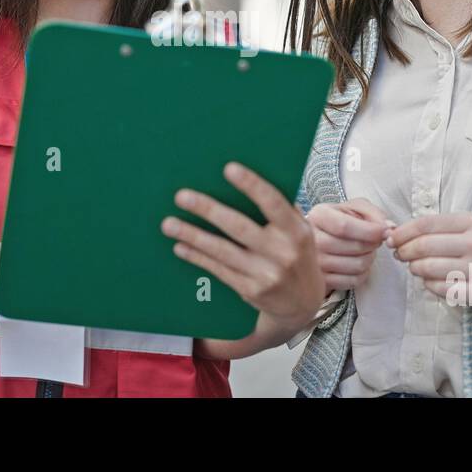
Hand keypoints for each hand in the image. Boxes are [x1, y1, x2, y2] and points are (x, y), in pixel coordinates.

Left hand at [161, 162, 324, 331]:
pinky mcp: (250, 290)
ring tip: (169, 224)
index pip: (273, 203)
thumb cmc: (296, 254)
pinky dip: (197, 257)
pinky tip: (180, 246)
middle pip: (238, 227)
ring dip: (192, 235)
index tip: (228, 168)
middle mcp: (282, 253)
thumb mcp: (299, 231)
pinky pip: (218, 269)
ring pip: (222, 251)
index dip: (252, 185)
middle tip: (181, 196)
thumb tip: (247, 180)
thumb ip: (280, 209)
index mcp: (296, 231)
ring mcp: (265, 274)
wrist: (302, 303)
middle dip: (208, 210)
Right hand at [306, 198, 392, 290]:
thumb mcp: (355, 208)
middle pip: (354, 247)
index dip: (370, 230)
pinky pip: (354, 281)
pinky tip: (358, 263)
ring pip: (357, 265)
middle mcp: (312, 240)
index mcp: (319, 216)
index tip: (385, 231)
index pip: (344, 226)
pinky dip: (364, 273)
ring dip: (370, 258)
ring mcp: (315, 263)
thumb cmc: (341, 222)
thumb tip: (390, 227)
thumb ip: (373, 213)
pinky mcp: (322, 281)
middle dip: (373, 244)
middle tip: (374, 241)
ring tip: (366, 251)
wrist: (321, 239)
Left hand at [387, 211, 471, 322]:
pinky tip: (434, 282)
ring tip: (417, 269)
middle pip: (422, 247)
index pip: (426, 224)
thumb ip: (446, 228)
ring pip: (427, 269)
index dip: (402, 232)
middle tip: (399, 256)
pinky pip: (441, 290)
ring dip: (415, 270)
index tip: (391, 238)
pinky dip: (430, 286)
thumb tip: (402, 233)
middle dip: (403, 252)